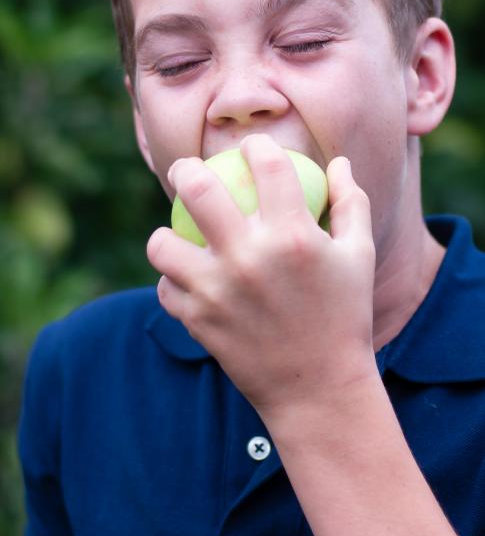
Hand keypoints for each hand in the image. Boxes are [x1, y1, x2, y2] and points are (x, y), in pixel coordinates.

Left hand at [147, 134, 376, 425]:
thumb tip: (337, 162)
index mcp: (293, 235)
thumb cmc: (345, 317)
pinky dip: (172, 281)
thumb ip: (351, 202)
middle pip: (198, 189)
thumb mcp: (360, 256)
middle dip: (186, 169)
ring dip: (165, 233)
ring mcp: (217, 290)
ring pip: (162, 243)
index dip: (257, 145)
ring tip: (173, 233)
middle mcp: (250, 257)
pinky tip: (184, 278)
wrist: (320, 390)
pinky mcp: (197, 321)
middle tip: (187, 170)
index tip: (251, 147)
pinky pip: (166, 288)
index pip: (267, 164)